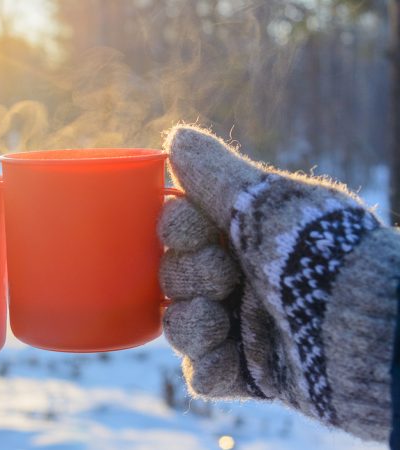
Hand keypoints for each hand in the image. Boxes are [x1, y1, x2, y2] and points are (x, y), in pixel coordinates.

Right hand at [158, 125, 397, 440]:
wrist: (365, 326)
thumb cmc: (321, 252)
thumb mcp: (269, 203)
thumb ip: (216, 174)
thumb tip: (177, 136)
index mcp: (246, 235)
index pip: (180, 229)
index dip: (175, 229)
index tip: (191, 230)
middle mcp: (241, 279)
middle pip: (173, 276)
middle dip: (188, 274)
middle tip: (223, 276)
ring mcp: (245, 328)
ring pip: (181, 326)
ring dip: (190, 321)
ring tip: (220, 318)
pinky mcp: (251, 374)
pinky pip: (204, 374)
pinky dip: (208, 365)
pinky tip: (228, 352)